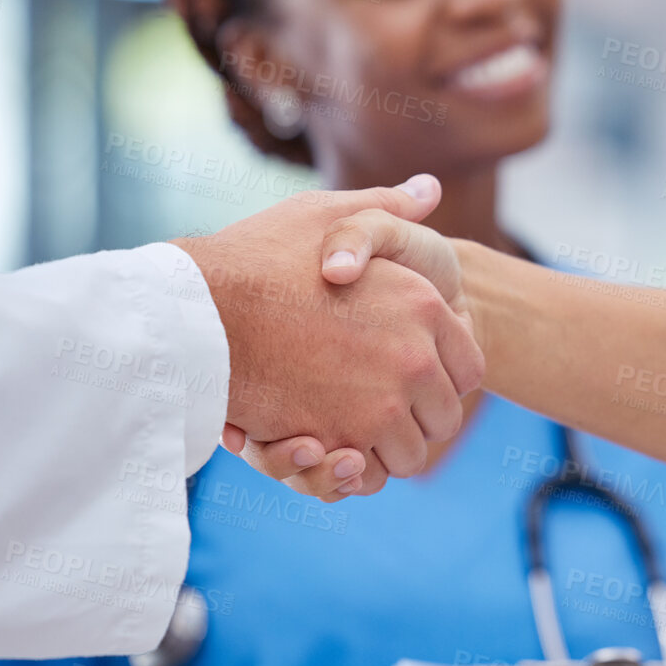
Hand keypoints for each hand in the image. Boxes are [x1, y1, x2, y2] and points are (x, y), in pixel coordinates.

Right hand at [171, 176, 482, 488]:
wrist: (196, 308)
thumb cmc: (256, 259)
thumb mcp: (328, 215)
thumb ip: (386, 208)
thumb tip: (431, 188)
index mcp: (425, 304)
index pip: (469, 369)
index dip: (440, 379)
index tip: (406, 376)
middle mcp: (415, 357)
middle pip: (444, 419)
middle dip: (414, 420)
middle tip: (373, 408)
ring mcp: (381, 404)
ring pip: (408, 455)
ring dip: (379, 450)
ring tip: (340, 425)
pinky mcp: (340, 441)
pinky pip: (364, 477)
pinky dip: (345, 473)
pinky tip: (319, 444)